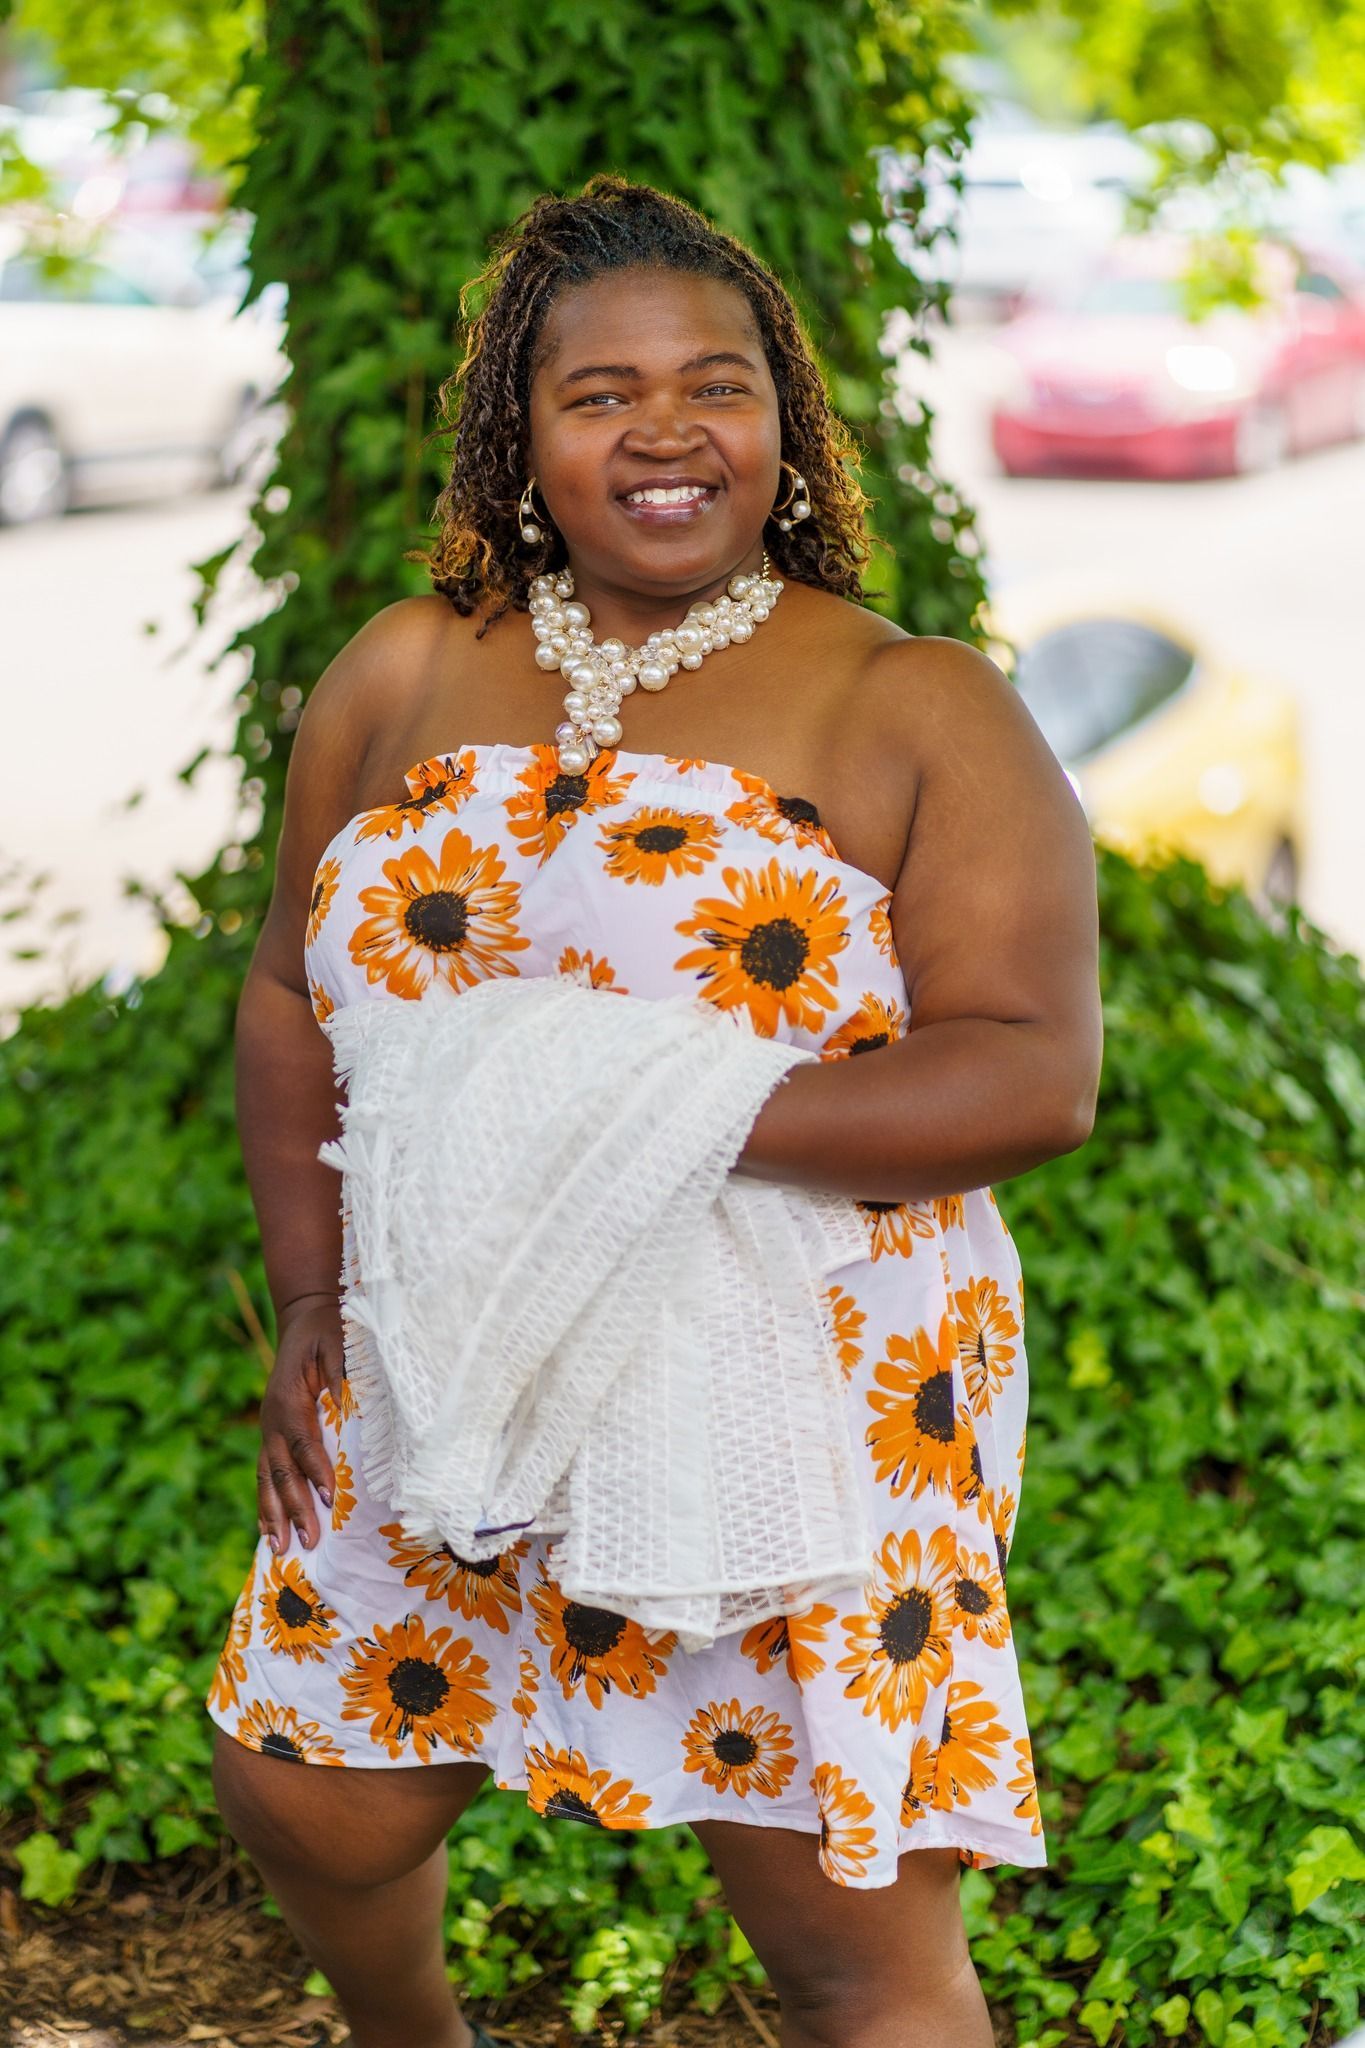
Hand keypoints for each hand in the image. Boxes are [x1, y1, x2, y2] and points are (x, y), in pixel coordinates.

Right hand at [257, 1296, 344, 1558]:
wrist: (305, 1316)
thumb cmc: (328, 1330)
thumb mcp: (340, 1343)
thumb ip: (346, 1374)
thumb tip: (357, 1407)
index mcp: (288, 1399)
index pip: (302, 1441)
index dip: (316, 1469)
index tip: (331, 1496)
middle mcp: (272, 1419)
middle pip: (281, 1470)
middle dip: (294, 1507)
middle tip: (309, 1539)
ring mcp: (268, 1429)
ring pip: (267, 1478)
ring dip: (274, 1515)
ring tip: (280, 1549)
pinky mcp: (272, 1435)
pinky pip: (265, 1474)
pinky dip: (265, 1503)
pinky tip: (267, 1530)